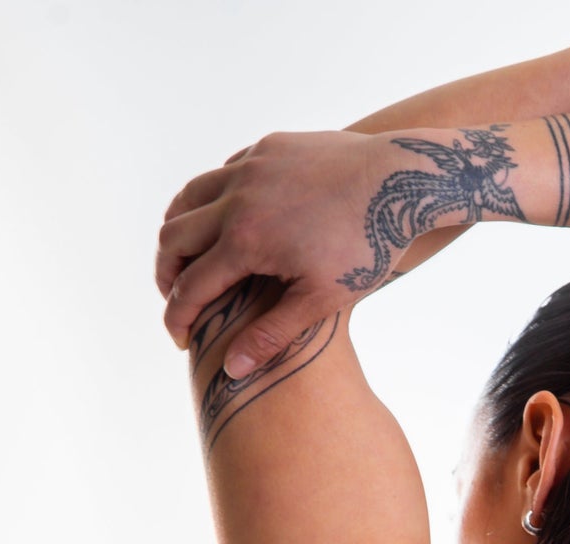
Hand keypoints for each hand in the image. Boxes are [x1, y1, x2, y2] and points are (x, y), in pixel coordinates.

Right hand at [159, 130, 401, 374]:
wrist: (402, 180)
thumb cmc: (367, 245)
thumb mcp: (321, 299)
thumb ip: (272, 333)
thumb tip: (232, 369)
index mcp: (245, 240)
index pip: (192, 286)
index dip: (178, 318)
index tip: (179, 339)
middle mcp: (237, 198)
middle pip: (174, 237)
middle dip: (167, 275)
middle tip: (176, 299)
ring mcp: (249, 167)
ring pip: (188, 197)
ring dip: (179, 232)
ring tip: (188, 260)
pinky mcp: (266, 148)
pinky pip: (221, 174)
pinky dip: (210, 202)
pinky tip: (225, 222)